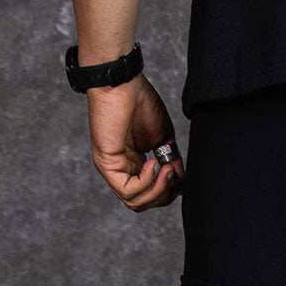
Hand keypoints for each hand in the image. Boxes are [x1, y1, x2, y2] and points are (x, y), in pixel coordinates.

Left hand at [86, 73, 182, 211]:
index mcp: (132, 163)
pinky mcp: (106, 163)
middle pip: (142, 203)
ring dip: (157, 190)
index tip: (180, 175)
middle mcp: (120, 169)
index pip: (149, 194)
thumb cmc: (140, 102)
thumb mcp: (164, 138)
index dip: (168, 191)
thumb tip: (180, 181)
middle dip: (164, 194)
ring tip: (166, 168)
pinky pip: (127, 190)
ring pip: (134, 202)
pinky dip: (146, 182)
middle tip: (174, 172)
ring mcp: (111, 167)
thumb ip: (171, 161)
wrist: (122, 81)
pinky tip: (153, 163)